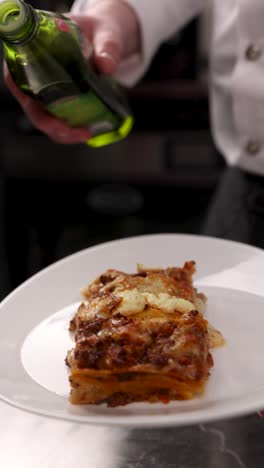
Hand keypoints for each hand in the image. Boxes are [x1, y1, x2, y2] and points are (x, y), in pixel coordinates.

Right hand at [4, 0, 140, 143]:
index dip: (25, 96)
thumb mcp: (106, 34)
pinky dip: (70, 130)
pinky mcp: (61, 103)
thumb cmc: (99, 30)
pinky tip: (86, 131)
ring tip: (86, 133)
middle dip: (50, 125)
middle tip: (76, 131)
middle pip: (31, 106)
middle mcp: (36, 75)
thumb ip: (108, 48)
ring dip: (62, 132)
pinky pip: (58, 121)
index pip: (16, 77)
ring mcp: (47, 91)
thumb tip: (107, 66)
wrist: (108, 38)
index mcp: (34, 52)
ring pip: (44, 118)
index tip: (45, 111)